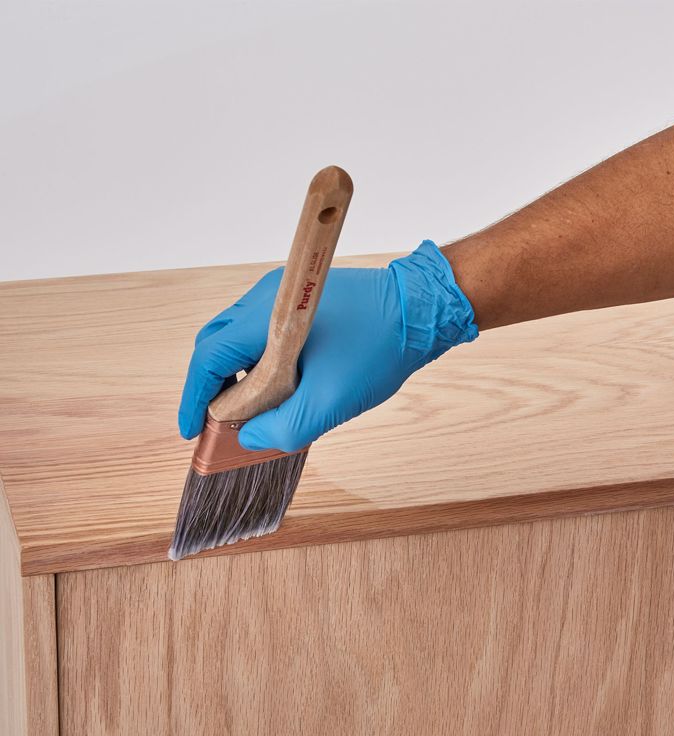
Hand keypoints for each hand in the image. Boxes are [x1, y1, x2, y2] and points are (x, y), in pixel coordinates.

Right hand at [178, 240, 477, 451]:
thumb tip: (250, 437)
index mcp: (267, 318)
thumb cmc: (380, 349)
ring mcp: (282, 297)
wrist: (421, 310)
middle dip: (210, 388)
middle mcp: (266, 299)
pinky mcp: (298, 303)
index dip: (194, 398)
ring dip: (235, 376)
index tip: (190, 430)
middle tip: (216, 424)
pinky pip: (261, 334)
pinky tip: (273, 389)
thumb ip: (285, 427)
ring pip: (237, 339)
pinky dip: (256, 363)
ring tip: (246, 413)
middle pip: (215, 344)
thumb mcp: (331, 401)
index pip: (208, 357)